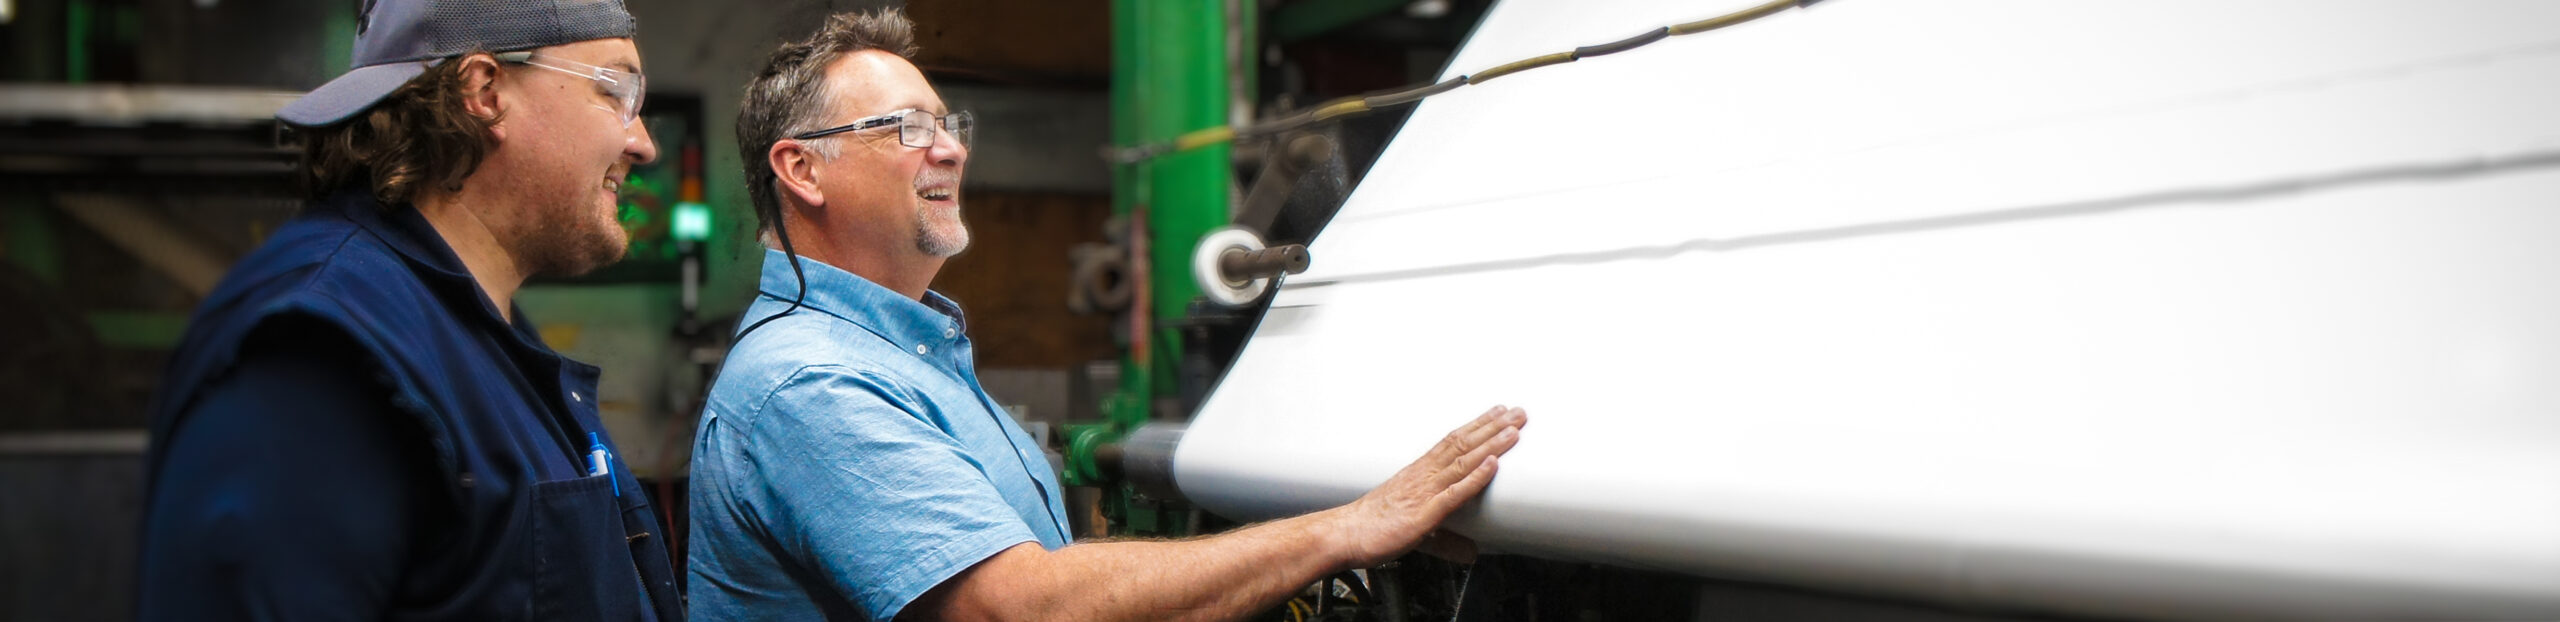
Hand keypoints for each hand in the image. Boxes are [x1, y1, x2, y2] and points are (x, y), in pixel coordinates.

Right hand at [1326, 405, 1526, 568]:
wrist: (1344, 534)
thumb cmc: (1372, 527)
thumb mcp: (1417, 529)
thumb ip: (1447, 540)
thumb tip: (1471, 552)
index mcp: (1419, 473)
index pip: (1453, 442)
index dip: (1478, 426)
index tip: (1498, 413)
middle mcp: (1423, 476)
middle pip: (1463, 444)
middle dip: (1493, 427)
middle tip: (1518, 413)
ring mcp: (1424, 492)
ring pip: (1462, 462)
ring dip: (1491, 445)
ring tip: (1513, 430)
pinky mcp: (1424, 514)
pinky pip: (1454, 493)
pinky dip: (1474, 477)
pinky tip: (1491, 465)